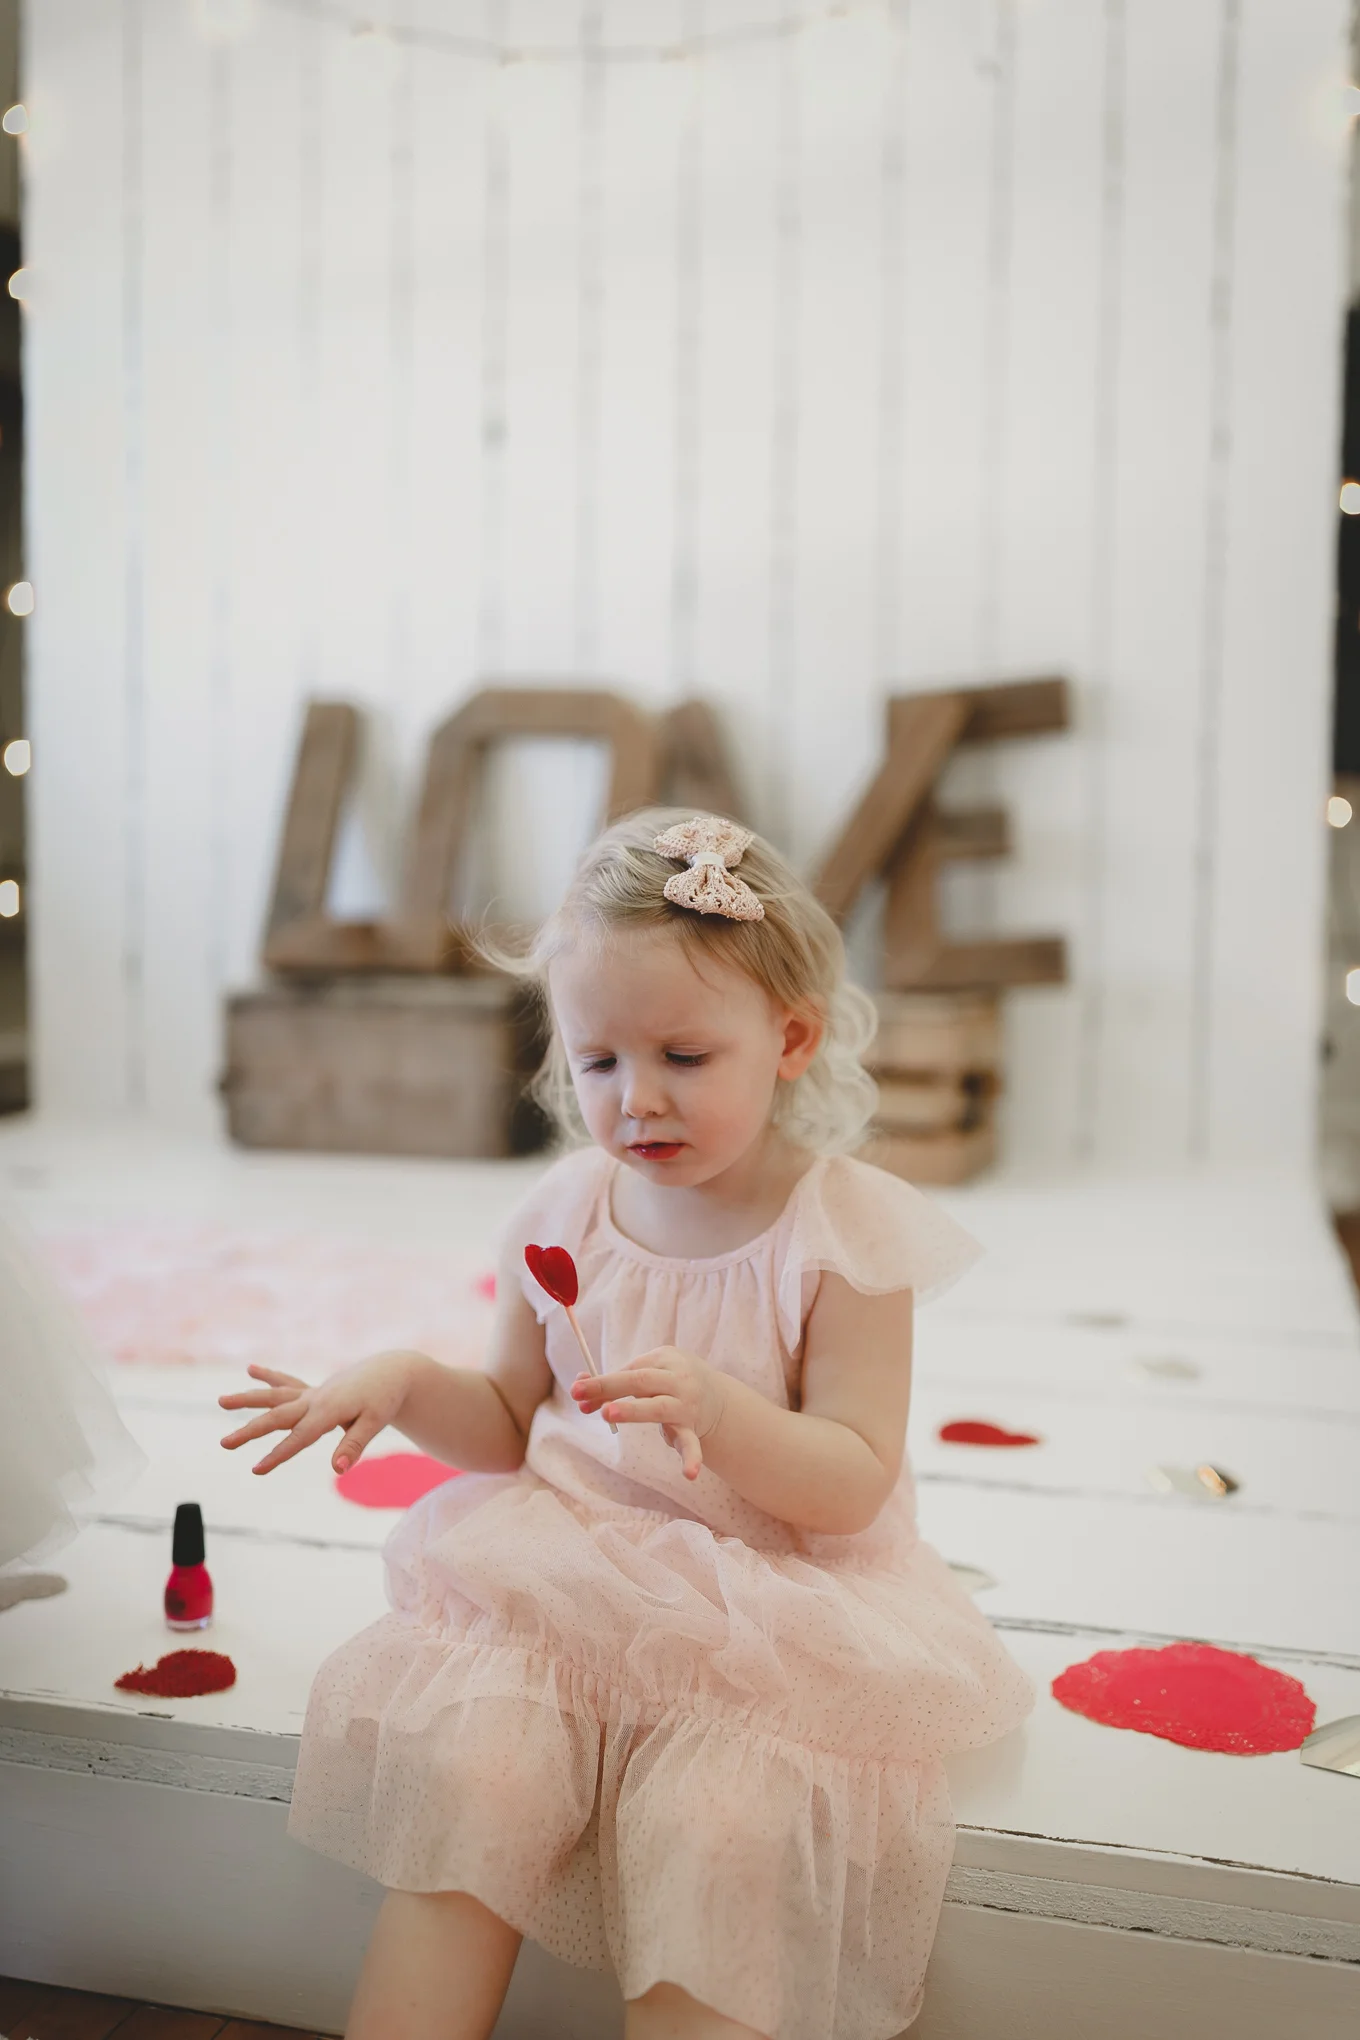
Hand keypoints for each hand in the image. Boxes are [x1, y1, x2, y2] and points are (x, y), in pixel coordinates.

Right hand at [218, 1353, 418, 1476]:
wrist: (393, 1371)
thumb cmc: (385, 1399)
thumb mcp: (375, 1423)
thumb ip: (354, 1445)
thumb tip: (338, 1469)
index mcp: (328, 1410)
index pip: (299, 1437)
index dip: (277, 1454)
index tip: (256, 1469)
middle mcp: (315, 1399)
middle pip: (277, 1416)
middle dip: (250, 1431)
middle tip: (224, 1443)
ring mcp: (313, 1393)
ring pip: (275, 1395)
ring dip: (248, 1399)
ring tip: (221, 1401)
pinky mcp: (316, 1390)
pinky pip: (288, 1383)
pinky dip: (270, 1376)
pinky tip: (251, 1370)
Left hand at [570, 1346, 724, 1481]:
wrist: (716, 1398)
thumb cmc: (669, 1383)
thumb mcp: (649, 1373)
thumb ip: (616, 1381)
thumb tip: (579, 1388)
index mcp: (665, 1358)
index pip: (630, 1369)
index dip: (602, 1382)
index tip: (577, 1392)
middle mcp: (678, 1378)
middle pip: (641, 1381)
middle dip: (610, 1387)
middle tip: (585, 1398)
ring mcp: (686, 1404)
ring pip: (658, 1407)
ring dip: (632, 1410)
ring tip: (608, 1412)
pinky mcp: (692, 1429)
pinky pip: (691, 1443)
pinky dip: (691, 1458)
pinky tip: (689, 1474)